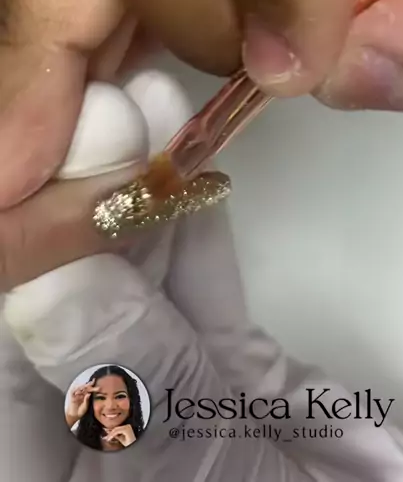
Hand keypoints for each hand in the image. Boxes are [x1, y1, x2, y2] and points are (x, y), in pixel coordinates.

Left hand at [2, 84, 402, 478]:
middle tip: (104, 116)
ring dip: (138, 195)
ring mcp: (162, 394)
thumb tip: (59, 269)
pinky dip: (194, 227)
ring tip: (143, 110)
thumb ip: (130, 371)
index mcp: (45, 461)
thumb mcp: (188, 468)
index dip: (24, 246)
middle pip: (66, 292)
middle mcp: (93, 424)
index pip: (11, 331)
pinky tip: (186, 165)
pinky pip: (197, 289)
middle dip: (81, 201)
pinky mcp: (226, 372)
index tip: (47, 168)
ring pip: (133, 278)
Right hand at [65, 381, 94, 425]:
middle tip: (93, 383)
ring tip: (87, 385)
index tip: (99, 387)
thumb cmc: (81, 410)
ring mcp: (77, 393)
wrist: (74, 415)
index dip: (94, 388)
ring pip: (80, 387)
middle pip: (86, 388)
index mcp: (87, 395)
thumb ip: (87, 400)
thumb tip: (89, 394)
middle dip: (89, 385)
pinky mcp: (72, 394)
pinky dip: (76, 389)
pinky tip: (79, 389)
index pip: (91, 390)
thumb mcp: (85, 406)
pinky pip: (74, 390)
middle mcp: (82, 393)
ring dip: (83, 386)